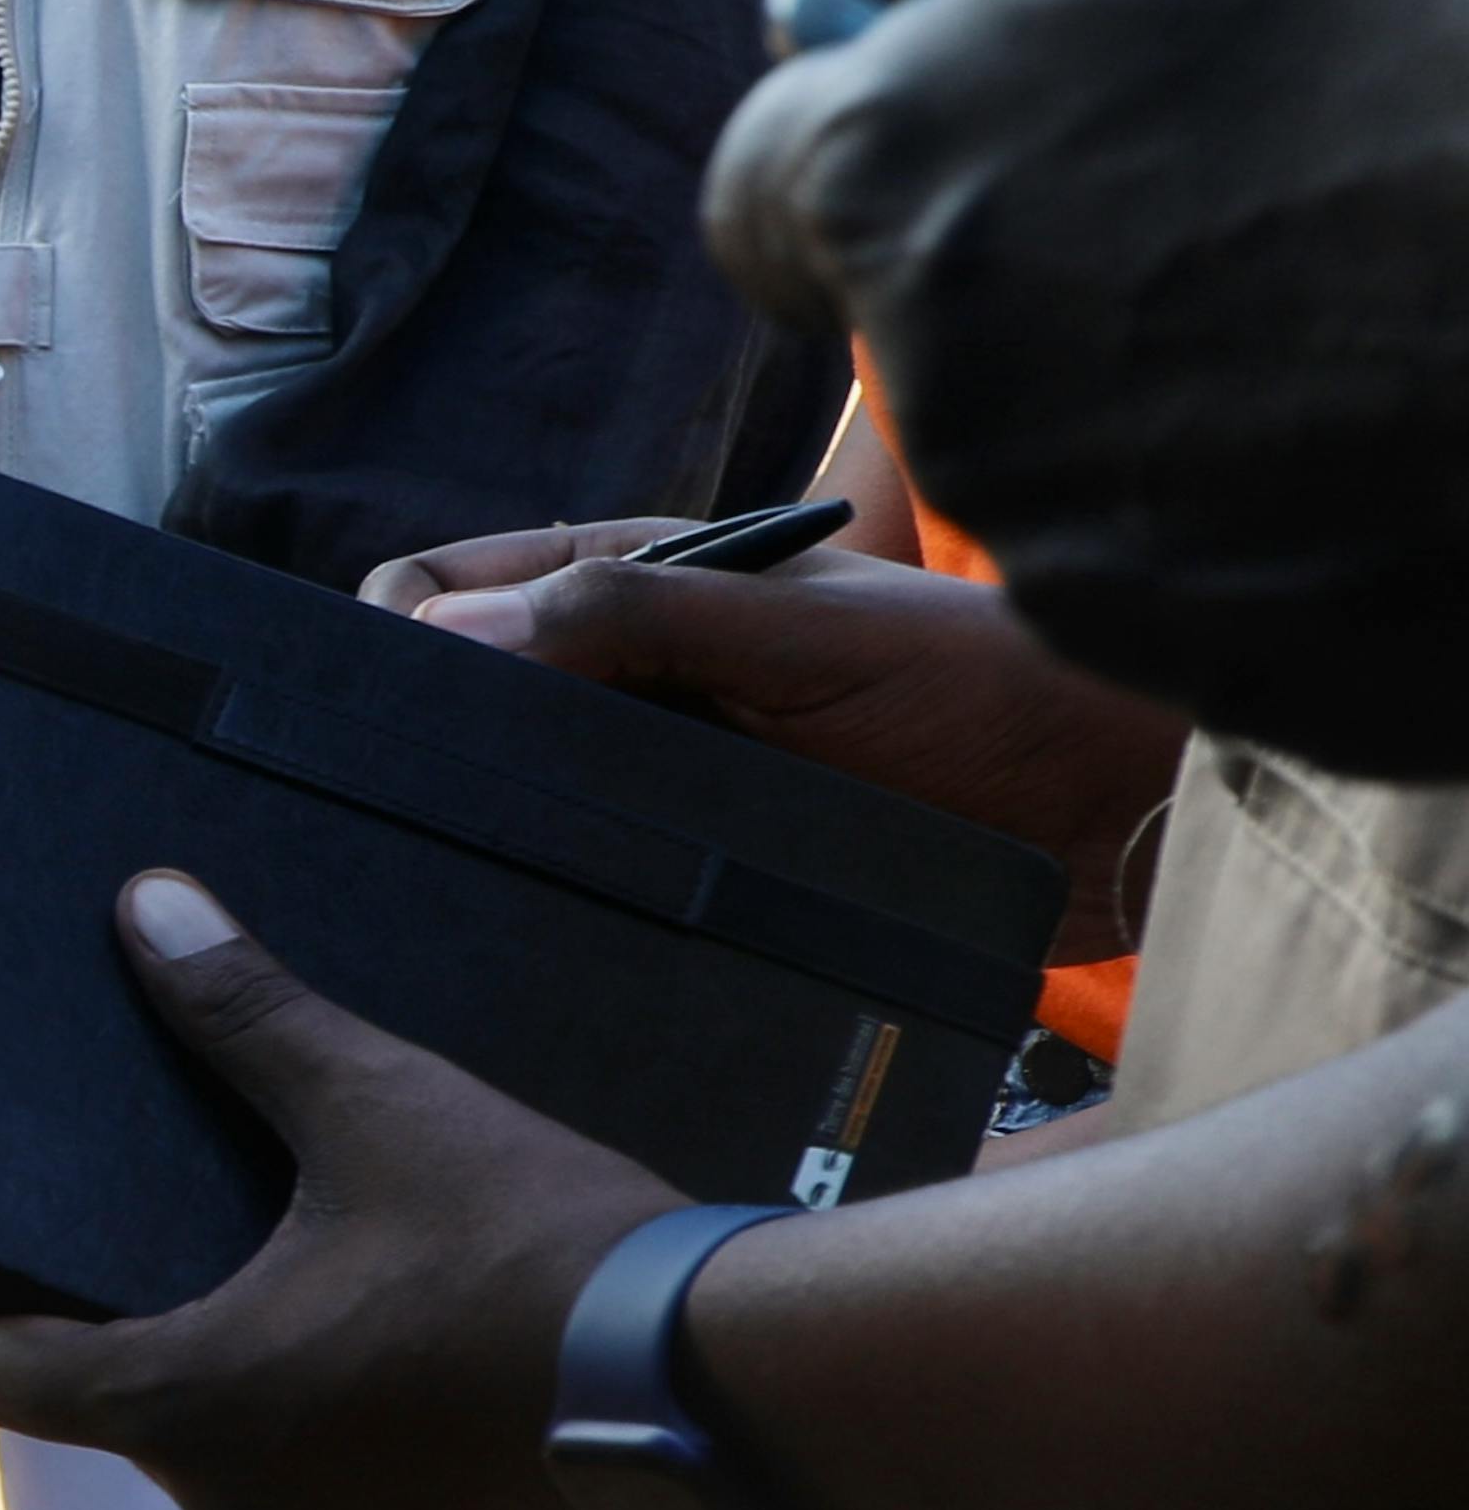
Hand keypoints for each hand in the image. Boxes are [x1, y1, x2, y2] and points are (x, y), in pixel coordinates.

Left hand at [0, 872, 691, 1509]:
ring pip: (268, 1487)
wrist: (743, 1405)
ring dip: (300, 1422)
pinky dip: (397, 1489)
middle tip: (273, 1268)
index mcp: (185, 1402)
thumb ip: (247, 1018)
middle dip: (193, 1348)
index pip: (3, 1380)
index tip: (41, 1277)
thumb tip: (149, 904)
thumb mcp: (385, 1111)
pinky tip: (463, 1413)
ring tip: (386, 1331)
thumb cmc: (538, 1250)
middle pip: (149, 1422)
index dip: (3, 1322)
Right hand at [370, 528, 1183, 957]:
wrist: (1124, 812)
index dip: (394, 628)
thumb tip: (441, 628)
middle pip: (463, 694)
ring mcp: (667, 770)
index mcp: (637, 584)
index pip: (447, 585)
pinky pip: (589, 875)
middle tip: (397, 804)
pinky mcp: (705, 861)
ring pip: (515, 793)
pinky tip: (536, 925)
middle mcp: (634, 673)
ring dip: (483, 824)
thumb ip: (633, 616)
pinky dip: (551, 890)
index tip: (384, 699)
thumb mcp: (802, 635)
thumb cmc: (981, 688)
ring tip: (457, 875)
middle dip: (416, 735)